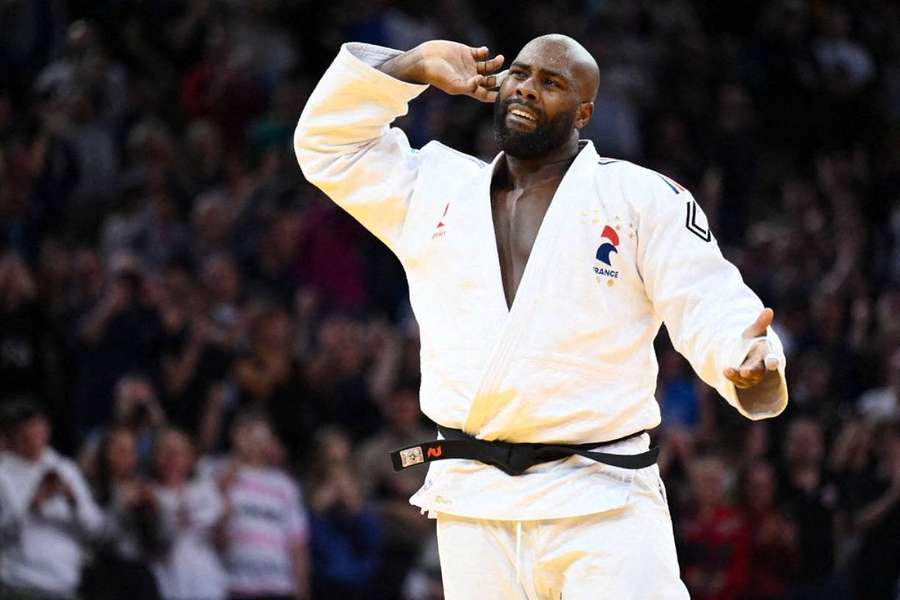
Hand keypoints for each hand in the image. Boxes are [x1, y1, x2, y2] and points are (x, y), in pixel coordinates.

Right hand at [380, 41, 504, 102]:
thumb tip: (481, 80)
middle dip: (499, 78)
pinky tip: (483, 51)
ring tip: (500, 59)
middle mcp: (471, 77)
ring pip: (489, 66)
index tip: (505, 93)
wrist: (425, 59)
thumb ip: (468, 86)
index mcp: (468, 88)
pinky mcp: (467, 52)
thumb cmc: (437, 75)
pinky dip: (485, 51)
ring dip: (496, 63)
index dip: (495, 95)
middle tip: (507, 74)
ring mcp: (469, 65)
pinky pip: (481, 53)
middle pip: (490, 80)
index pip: (485, 95)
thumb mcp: (452, 85)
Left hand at [724, 308, 780, 388]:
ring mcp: (752, 376)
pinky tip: (725, 372)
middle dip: (752, 371)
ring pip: (746, 378)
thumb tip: (768, 310)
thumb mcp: (754, 331)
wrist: (742, 351)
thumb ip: (760, 323)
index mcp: (767, 355)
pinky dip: (731, 377)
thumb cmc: (752, 340)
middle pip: (758, 371)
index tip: (773, 364)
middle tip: (745, 372)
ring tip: (727, 370)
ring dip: (737, 375)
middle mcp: (761, 367)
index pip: (772, 359)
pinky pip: (737, 381)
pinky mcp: (742, 381)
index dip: (772, 361)